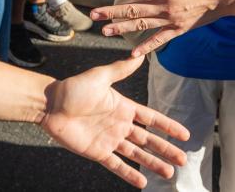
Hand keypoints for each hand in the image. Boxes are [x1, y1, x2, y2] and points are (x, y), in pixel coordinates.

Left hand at [40, 55, 188, 187]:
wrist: (50, 105)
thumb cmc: (73, 88)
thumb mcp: (100, 76)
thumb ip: (120, 69)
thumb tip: (139, 56)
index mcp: (123, 107)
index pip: (152, 119)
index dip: (168, 127)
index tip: (185, 135)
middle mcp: (120, 125)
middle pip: (148, 140)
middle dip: (166, 150)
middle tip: (183, 160)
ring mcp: (109, 140)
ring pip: (137, 155)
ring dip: (153, 164)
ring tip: (169, 173)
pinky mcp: (97, 152)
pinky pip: (116, 166)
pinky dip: (129, 174)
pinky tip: (142, 183)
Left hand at [92, 0, 233, 56]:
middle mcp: (166, 6)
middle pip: (133, 10)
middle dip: (112, 12)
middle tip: (94, 14)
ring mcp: (172, 20)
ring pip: (142, 25)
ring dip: (122, 28)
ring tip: (105, 31)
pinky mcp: (179, 29)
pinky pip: (159, 40)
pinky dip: (146, 47)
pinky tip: (133, 53)